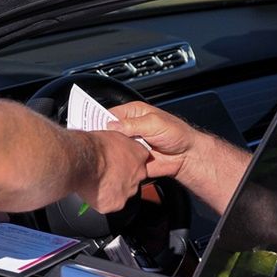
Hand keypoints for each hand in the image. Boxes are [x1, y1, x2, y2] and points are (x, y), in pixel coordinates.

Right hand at [76, 130, 148, 213]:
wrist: (82, 160)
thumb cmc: (94, 147)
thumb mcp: (112, 135)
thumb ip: (120, 144)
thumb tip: (115, 145)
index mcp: (139, 155)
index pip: (139, 160)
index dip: (127, 161)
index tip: (118, 161)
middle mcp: (138, 175)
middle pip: (132, 179)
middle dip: (121, 177)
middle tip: (106, 172)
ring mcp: (127, 191)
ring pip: (121, 193)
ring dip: (111, 189)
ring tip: (97, 180)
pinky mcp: (115, 203)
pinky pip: (108, 203)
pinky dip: (100, 199)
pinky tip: (92, 189)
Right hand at [109, 101, 249, 214]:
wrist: (187, 156)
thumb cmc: (176, 134)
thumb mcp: (154, 123)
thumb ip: (132, 124)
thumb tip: (111, 125)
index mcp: (132, 113)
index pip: (108, 114)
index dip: (98, 120)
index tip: (90, 126)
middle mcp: (128, 128)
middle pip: (107, 131)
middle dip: (103, 136)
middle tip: (96, 140)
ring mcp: (128, 144)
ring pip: (111, 147)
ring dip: (110, 150)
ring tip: (107, 151)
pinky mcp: (130, 158)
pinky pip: (118, 161)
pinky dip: (116, 163)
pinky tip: (115, 162)